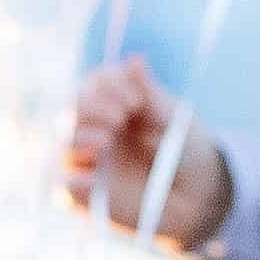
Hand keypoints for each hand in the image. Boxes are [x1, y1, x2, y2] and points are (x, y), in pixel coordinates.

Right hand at [65, 55, 230, 255]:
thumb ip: (150, 94)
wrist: (195, 195)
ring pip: (63, 142)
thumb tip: (135, 61)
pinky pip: (64, 190)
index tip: (136, 100)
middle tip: (122, 116)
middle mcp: (94, 130)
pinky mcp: (86, 198)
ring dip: (79, 135)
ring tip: (107, 141)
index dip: (107, 85)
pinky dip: (71, 183)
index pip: (93, 84)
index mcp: (111, 105)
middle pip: (71, 108)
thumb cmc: (183, 150)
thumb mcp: (170, 119)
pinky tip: (92, 178)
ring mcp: (88, 164)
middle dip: (91, 106)